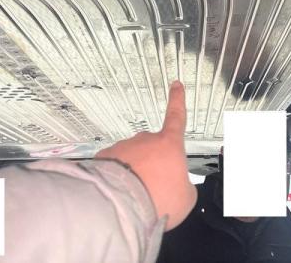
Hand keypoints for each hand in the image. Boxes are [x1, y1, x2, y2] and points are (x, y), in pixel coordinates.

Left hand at [95, 81, 195, 229]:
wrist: (121, 204)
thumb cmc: (157, 197)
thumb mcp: (186, 197)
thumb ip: (185, 186)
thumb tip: (179, 187)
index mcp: (169, 144)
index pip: (176, 116)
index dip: (177, 100)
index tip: (176, 86)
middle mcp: (145, 141)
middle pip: (153, 149)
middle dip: (153, 166)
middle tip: (155, 188)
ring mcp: (123, 147)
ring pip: (132, 159)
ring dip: (135, 174)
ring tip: (137, 196)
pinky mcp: (104, 158)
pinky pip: (114, 167)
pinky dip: (117, 178)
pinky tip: (119, 193)